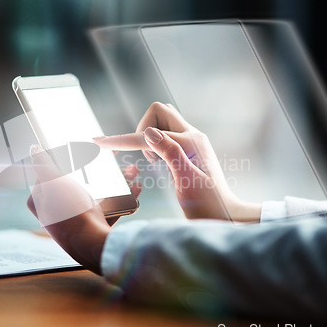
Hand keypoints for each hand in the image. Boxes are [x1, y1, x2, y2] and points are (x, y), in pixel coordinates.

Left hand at [26, 145, 140, 273]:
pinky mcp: (93, 229)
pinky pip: (108, 209)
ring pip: (95, 195)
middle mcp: (55, 214)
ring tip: (128, 172)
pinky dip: (120, 199)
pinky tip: (133, 189)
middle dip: (95, 170)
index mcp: (41, 203)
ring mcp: (75, 223)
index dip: (61, 162)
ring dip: (113, 182)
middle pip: (74, 184)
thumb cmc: (69, 212)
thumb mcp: (52, 180)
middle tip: (108, 161)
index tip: (75, 154)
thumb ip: (42, 163)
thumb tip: (34, 148)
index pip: (46, 176)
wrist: (93, 244)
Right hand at [95, 102, 260, 221]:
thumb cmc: (209, 205)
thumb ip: (170, 154)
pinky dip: (154, 144)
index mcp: (190, 142)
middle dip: (142, 129)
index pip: (148, 135)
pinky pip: (165, 134)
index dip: (123, 140)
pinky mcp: (188, 150)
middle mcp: (192, 136)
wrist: (227, 215)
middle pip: (158, 112)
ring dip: (149, 135)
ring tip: (155, 162)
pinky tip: (158, 162)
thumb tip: (149, 132)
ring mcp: (191, 141)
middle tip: (148, 158)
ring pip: (161, 121)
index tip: (98, 142)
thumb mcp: (187, 182)